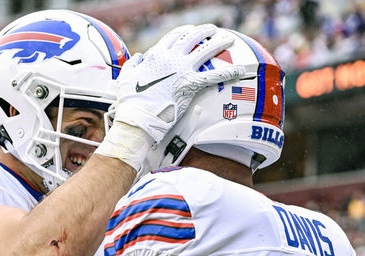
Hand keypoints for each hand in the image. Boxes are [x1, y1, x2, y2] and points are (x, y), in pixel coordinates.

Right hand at [95, 24, 243, 172]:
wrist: (138, 116)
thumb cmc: (130, 100)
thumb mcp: (125, 77)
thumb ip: (133, 63)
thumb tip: (139, 55)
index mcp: (155, 55)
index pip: (172, 37)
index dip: (183, 32)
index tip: (189, 31)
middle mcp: (170, 57)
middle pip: (191, 37)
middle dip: (204, 32)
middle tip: (212, 30)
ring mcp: (182, 70)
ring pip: (205, 50)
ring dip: (218, 43)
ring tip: (228, 39)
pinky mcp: (191, 84)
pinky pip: (214, 76)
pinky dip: (228, 72)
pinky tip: (239, 70)